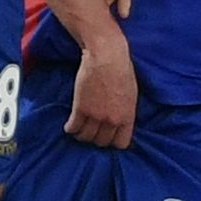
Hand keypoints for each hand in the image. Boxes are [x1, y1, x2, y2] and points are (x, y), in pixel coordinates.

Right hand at [69, 28, 137, 147]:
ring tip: (79, 130)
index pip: (121, 143)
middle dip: (96, 138)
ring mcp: (95, 115)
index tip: (107, 137)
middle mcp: (112, 120)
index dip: (112, 142)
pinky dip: (70, 128)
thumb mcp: (131, 95)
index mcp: (127, 117)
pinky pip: (73, 127)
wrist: (106, 56)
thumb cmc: (121, 70)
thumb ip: (125, 112)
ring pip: (85, 136)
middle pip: (101, 142)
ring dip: (81, 135)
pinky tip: (69, 126)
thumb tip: (120, 122)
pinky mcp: (80, 108)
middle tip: (91, 133)